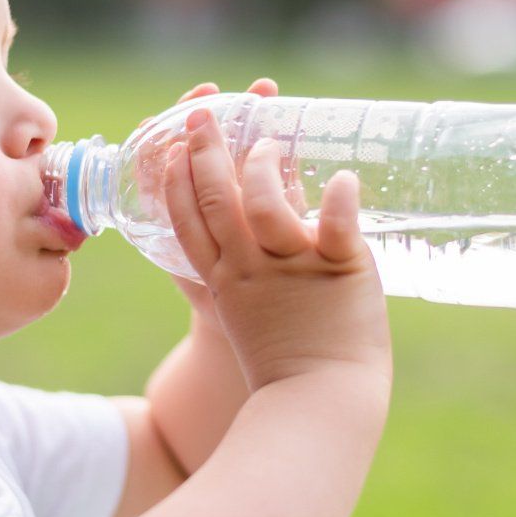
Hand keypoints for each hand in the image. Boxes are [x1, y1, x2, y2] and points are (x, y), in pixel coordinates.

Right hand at [161, 105, 391, 391]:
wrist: (320, 405)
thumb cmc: (288, 366)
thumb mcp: (245, 316)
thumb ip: (245, 275)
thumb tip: (260, 227)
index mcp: (222, 281)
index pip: (185, 219)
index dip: (175, 176)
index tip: (172, 139)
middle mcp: (250, 269)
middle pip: (216, 199)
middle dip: (205, 149)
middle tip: (203, 111)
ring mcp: (294, 268)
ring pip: (267, 205)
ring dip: (266, 165)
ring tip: (271, 143)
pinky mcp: (339, 270)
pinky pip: (337, 225)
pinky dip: (340, 199)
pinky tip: (343, 178)